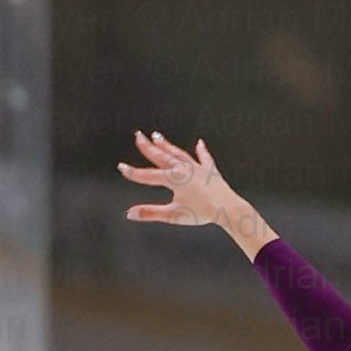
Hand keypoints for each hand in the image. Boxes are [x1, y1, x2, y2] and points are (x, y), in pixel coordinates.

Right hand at [117, 130, 274, 256]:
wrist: (227, 209)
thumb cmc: (202, 212)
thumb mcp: (173, 215)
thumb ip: (151, 213)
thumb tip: (130, 214)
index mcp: (173, 178)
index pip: (148, 176)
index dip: (133, 173)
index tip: (121, 167)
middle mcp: (183, 169)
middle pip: (161, 156)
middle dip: (148, 146)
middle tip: (138, 135)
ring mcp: (197, 168)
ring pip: (178, 153)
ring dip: (167, 145)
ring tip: (157, 135)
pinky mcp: (210, 171)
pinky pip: (204, 158)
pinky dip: (201, 151)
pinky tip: (199, 143)